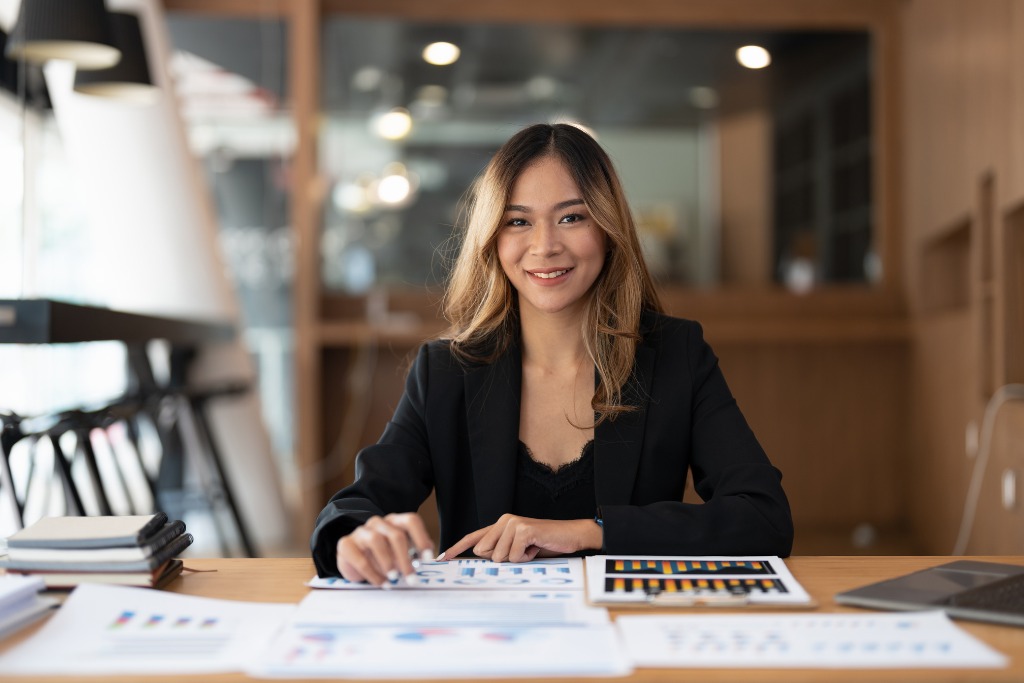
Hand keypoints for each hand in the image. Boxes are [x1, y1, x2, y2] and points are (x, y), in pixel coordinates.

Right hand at [336, 513, 433, 585]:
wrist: (351, 560)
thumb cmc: (381, 557)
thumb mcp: (399, 554)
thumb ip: (414, 555)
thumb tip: (434, 561)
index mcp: (394, 521)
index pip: (411, 521)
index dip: (421, 538)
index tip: (427, 558)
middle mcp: (378, 523)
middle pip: (396, 535)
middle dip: (405, 558)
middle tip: (411, 578)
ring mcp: (361, 531)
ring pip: (377, 541)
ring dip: (388, 562)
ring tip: (394, 579)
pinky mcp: (346, 544)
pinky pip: (360, 558)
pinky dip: (373, 574)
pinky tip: (381, 583)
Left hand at [441, 514, 601, 562]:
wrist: (570, 536)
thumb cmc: (545, 544)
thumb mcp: (519, 550)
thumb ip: (500, 551)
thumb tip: (482, 556)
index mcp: (500, 525)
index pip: (474, 537)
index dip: (456, 548)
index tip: (442, 558)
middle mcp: (504, 521)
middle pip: (485, 553)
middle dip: (503, 560)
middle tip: (524, 551)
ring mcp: (513, 523)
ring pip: (500, 558)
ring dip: (518, 560)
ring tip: (532, 549)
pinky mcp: (523, 530)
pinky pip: (514, 557)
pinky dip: (526, 558)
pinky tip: (536, 548)